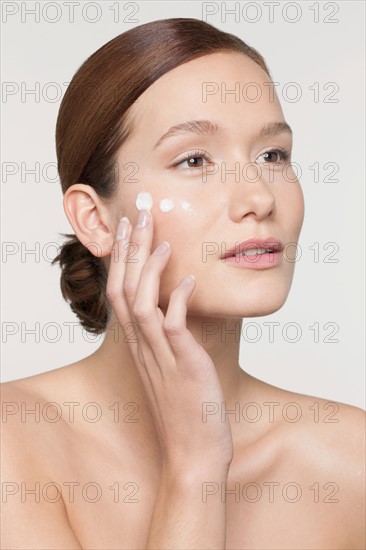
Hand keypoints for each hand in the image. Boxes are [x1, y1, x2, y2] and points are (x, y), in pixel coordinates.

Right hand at [106, 208, 233, 473]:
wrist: (193, 453)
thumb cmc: (185, 408)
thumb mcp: (171, 365)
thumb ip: (169, 336)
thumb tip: (179, 304)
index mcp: (140, 344)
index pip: (120, 291)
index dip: (123, 257)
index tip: (130, 226)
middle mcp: (144, 346)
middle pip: (125, 288)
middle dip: (130, 249)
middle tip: (139, 213)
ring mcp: (161, 356)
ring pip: (141, 303)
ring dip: (148, 269)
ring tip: (161, 240)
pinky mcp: (183, 366)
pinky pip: (174, 328)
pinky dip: (179, 301)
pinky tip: (189, 281)